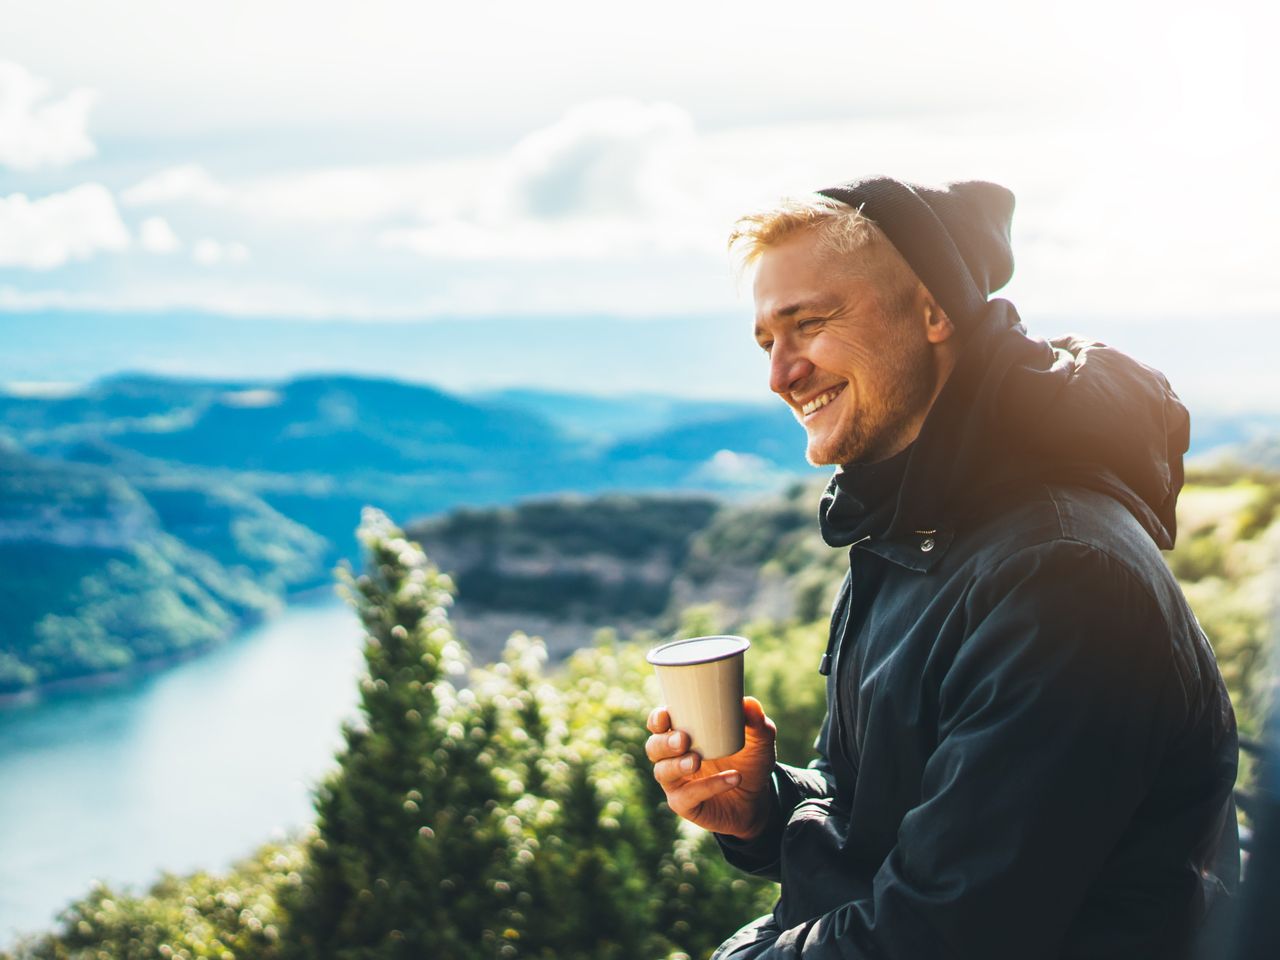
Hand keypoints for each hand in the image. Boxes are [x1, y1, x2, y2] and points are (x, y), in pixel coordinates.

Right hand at [645, 696, 776, 839]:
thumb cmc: (750, 761)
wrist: (758, 800)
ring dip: (677, 765)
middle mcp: (673, 758)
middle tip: (684, 739)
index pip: (658, 724)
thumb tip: (748, 703)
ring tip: (696, 760)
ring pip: (663, 772)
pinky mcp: (684, 805)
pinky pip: (687, 796)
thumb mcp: (759, 740)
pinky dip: (708, 786)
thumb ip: (757, 721)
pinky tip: (732, 778)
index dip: (657, 719)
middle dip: (664, 742)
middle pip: (654, 747)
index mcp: (683, 734)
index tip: (666, 715)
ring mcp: (676, 783)